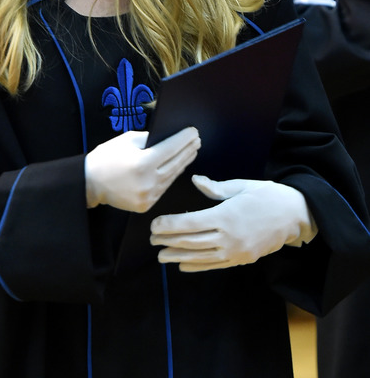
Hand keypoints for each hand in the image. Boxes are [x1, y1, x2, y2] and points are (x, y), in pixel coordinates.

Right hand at [85, 128, 200, 212]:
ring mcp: (148, 196)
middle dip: (188, 150)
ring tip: (191, 152)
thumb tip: (167, 138)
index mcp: (143, 163)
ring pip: (172, 177)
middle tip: (197, 140)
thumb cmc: (107, 157)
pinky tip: (176, 167)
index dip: (184, 139)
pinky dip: (171, 176)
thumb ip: (149, 138)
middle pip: (175, 163)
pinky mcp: (146, 205)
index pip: (171, 148)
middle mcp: (148, 181)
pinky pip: (163, 188)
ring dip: (183, 163)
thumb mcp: (127, 140)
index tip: (193, 132)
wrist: (90, 183)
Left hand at [150, 174, 316, 270]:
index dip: (170, 226)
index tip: (154, 225)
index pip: (190, 223)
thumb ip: (216, 187)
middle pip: (192, 242)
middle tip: (152, 241)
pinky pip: (215, 265)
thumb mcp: (242, 185)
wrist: (295, 215)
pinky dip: (198, 266)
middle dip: (169, 241)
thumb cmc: (267, 195)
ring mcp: (235, 251)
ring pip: (201, 257)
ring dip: (179, 257)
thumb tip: (195, 181)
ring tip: (162, 256)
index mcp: (226, 215)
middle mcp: (228, 237)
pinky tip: (184, 265)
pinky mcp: (242, 259)